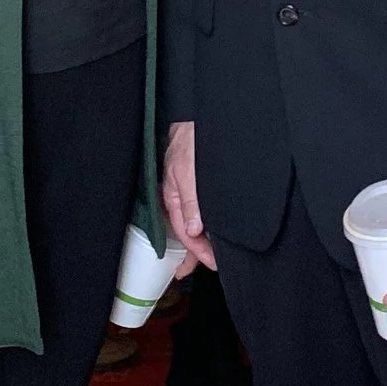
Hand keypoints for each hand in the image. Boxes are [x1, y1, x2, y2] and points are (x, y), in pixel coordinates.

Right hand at [163, 120, 215, 271]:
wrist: (199, 117)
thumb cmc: (189, 139)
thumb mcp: (187, 171)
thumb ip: (190, 202)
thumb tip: (192, 230)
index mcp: (173, 197)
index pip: (185, 233)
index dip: (199, 251)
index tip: (213, 262)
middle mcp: (180, 197)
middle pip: (187, 232)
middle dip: (195, 252)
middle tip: (206, 268)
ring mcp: (188, 192)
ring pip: (193, 223)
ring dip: (200, 240)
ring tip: (206, 258)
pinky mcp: (197, 185)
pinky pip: (199, 210)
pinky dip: (204, 224)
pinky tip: (210, 230)